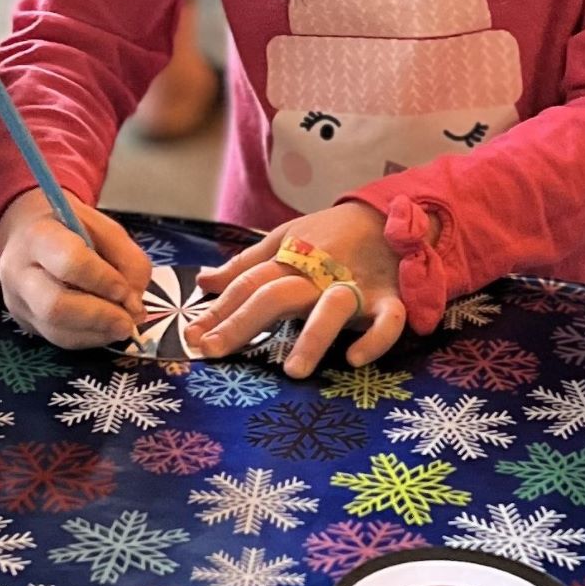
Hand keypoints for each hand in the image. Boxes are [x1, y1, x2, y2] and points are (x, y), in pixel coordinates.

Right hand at [0, 190, 150, 349]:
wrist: (27, 234)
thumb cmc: (69, 227)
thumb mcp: (103, 227)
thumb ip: (127, 259)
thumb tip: (135, 304)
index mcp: (37, 235)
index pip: (69, 263)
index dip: (103, 281)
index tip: (126, 290)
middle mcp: (18, 271)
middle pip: (55, 306)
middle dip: (100, 317)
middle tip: (129, 320)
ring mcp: (18, 302)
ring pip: (56, 330)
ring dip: (98, 332)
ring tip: (123, 325)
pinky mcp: (26, 322)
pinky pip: (59, 339)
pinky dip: (90, 338)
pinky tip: (106, 329)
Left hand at [191, 203, 405, 379]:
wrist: (392, 213)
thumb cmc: (332, 233)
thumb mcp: (286, 237)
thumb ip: (245, 264)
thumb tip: (204, 281)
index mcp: (292, 258)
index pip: (248, 283)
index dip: (219, 309)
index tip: (192, 336)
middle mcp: (319, 274)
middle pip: (276, 296)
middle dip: (243, 323)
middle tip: (213, 352)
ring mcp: (356, 286)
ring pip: (332, 308)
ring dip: (313, 337)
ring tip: (293, 372)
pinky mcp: (390, 299)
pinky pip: (387, 321)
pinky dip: (375, 339)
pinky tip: (354, 359)